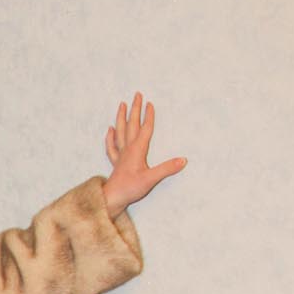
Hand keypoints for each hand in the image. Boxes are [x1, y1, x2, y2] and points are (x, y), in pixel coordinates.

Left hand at [103, 92, 186, 215]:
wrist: (112, 198)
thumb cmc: (130, 188)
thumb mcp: (151, 179)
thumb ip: (167, 168)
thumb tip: (183, 160)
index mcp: (137, 150)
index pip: (145, 129)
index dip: (148, 116)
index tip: (150, 103)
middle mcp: (128, 149)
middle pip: (131, 125)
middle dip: (135, 109)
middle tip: (136, 95)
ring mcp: (120, 155)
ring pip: (120, 131)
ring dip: (121, 117)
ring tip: (121, 105)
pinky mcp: (116, 163)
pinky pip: (112, 146)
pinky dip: (110, 136)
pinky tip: (110, 130)